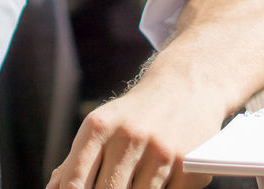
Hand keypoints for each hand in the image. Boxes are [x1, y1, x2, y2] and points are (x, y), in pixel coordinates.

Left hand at [44, 84, 223, 188]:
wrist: (185, 86)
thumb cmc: (134, 114)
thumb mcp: (101, 127)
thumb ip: (76, 161)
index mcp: (99, 127)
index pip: (75, 180)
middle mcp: (129, 136)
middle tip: (110, 188)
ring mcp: (160, 151)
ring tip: (131, 183)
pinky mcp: (188, 165)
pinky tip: (158, 183)